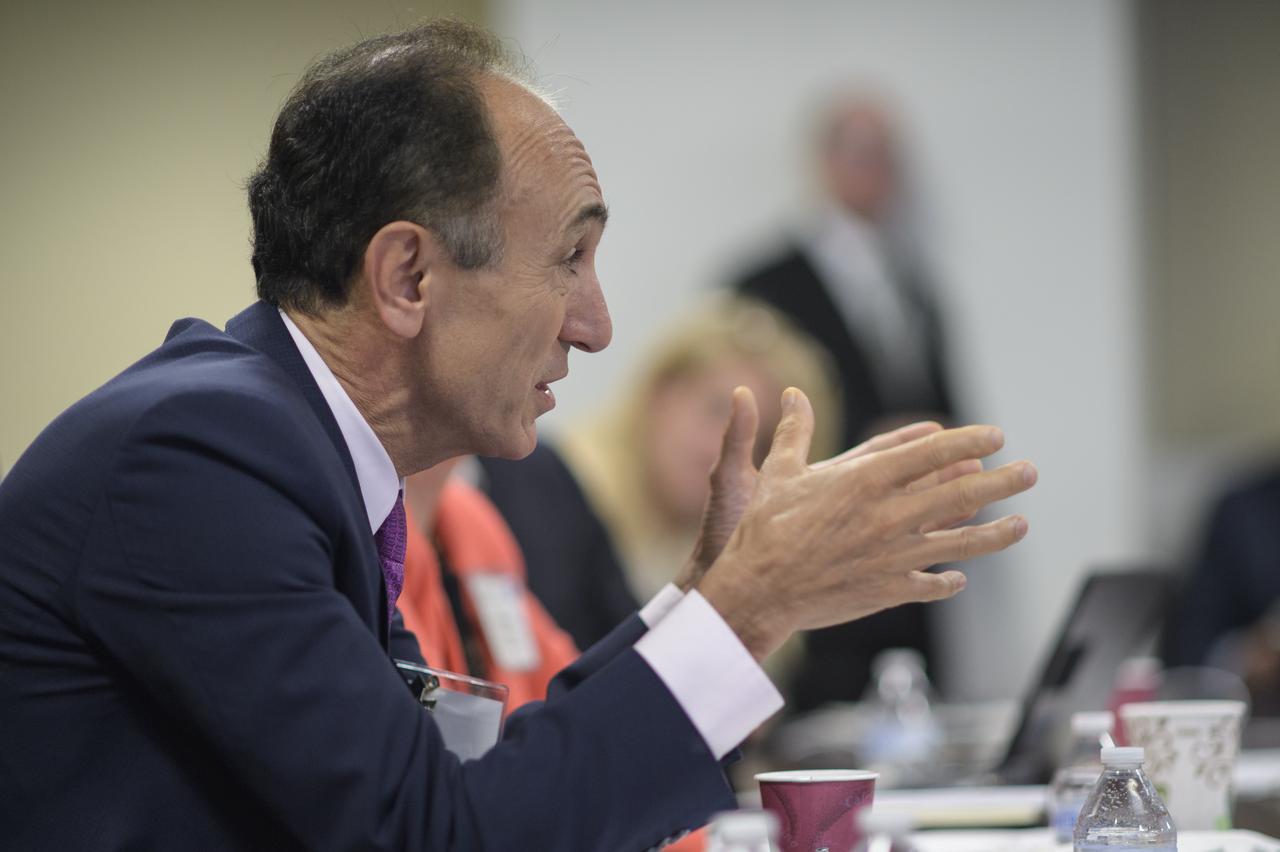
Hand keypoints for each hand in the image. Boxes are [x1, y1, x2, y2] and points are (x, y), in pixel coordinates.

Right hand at [698, 388, 1035, 660]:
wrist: (759, 590)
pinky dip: (949, 580)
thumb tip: (794, 393)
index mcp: (867, 480)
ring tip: (1021, 524)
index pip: (933, 453)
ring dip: (996, 533)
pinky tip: (960, 576)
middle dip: (1001, 480)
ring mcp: (895, 555)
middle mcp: (890, 515)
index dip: (968, 441)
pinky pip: (932, 584)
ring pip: (961, 541)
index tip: (994, 436)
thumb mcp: (779, 471)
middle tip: (1028, 472)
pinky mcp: (890, 589)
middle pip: (962, 492)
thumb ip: (794, 430)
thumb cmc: (764, 528)